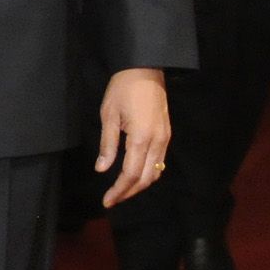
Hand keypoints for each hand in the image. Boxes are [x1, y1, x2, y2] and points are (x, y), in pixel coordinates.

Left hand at [95, 67, 169, 206]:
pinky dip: (147, 173)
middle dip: (128, 192)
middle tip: (112, 200)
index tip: (106, 201)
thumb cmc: (123, 89)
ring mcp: (165, 138)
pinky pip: (159, 162)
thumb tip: (102, 169)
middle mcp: (157, 142)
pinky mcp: (167, 134)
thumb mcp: (108, 116)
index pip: (130, 174)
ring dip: (139, 185)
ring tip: (122, 191)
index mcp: (141, 138)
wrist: (145, 68)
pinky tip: (135, 175)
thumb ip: (108, 145)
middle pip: (145, 178)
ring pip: (155, 172)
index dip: (118, 190)